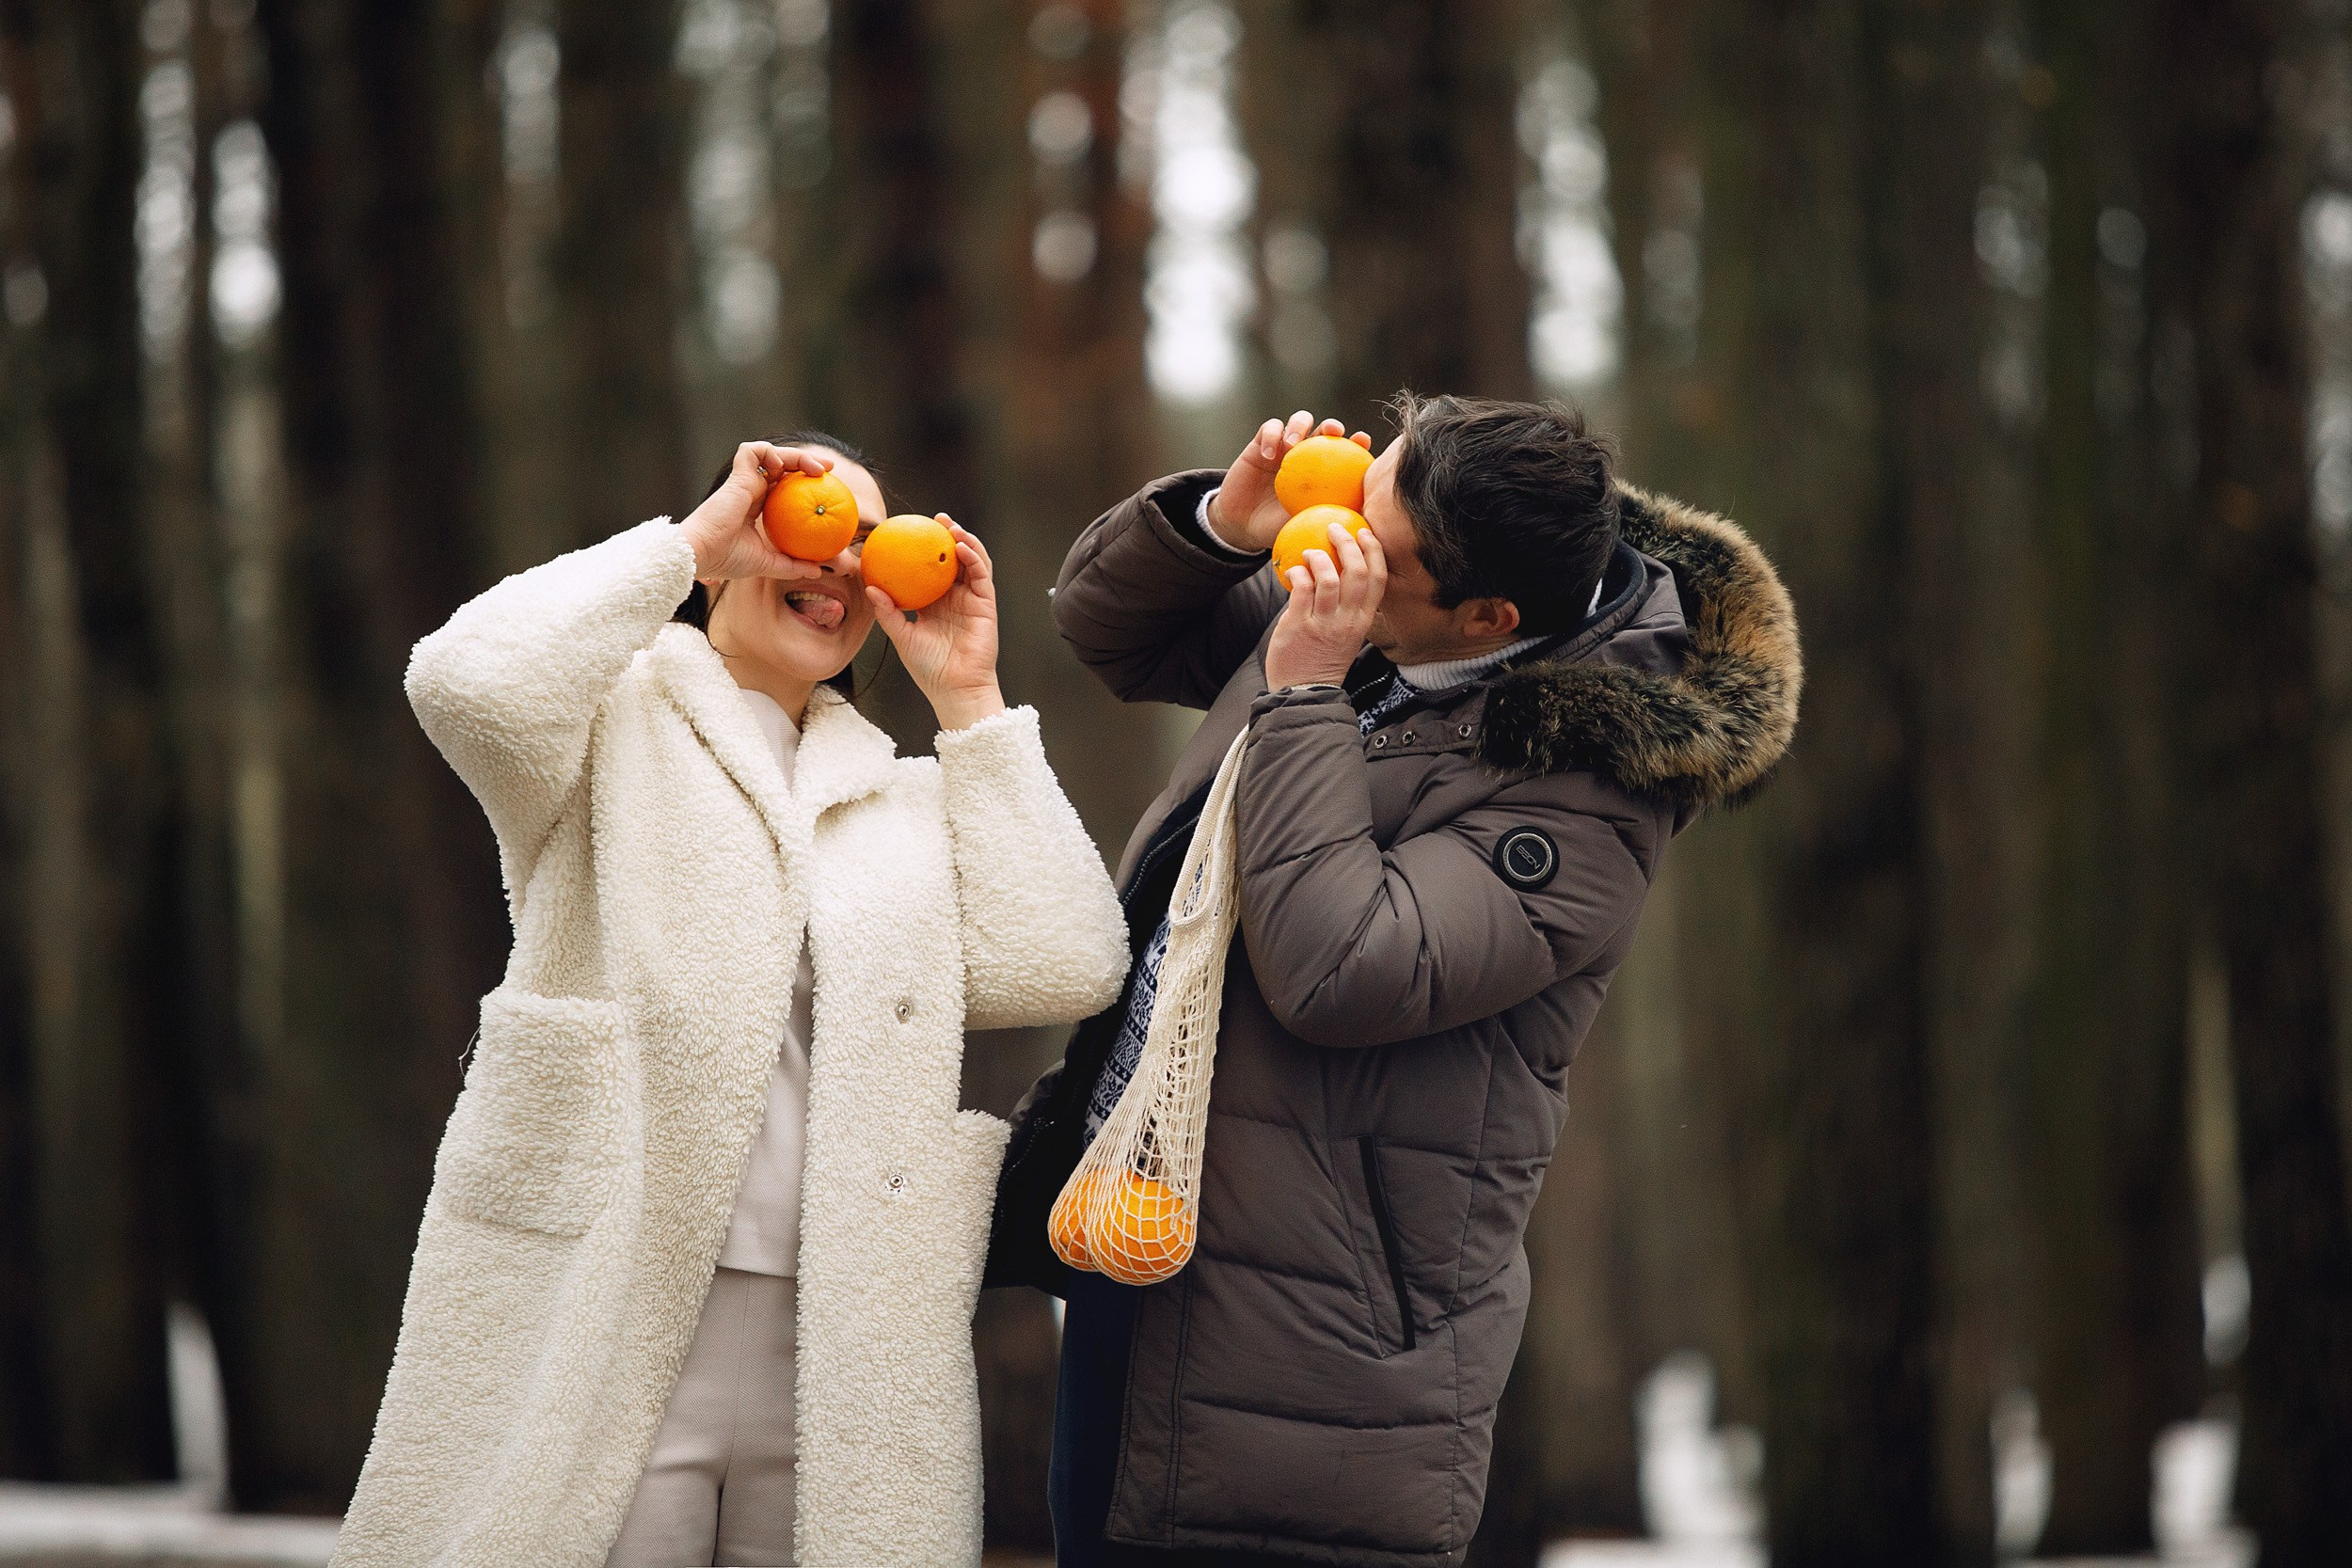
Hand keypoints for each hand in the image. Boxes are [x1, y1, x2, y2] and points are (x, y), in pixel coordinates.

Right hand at [681, 441, 831, 582]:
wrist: (703, 554)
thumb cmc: (727, 559)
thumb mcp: (766, 563)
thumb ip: (791, 565)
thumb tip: (817, 570)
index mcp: (756, 506)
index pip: (783, 487)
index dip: (803, 481)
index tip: (827, 486)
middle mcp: (750, 491)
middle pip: (781, 466)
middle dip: (806, 461)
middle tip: (830, 469)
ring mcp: (743, 482)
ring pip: (770, 454)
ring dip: (795, 455)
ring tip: (816, 469)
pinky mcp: (736, 476)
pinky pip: (752, 451)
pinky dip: (768, 452)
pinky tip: (782, 469)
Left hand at [867, 518, 1005, 730]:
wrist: (954, 688)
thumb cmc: (928, 667)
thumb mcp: (902, 636)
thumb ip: (887, 611)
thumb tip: (869, 587)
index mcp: (934, 603)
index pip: (930, 569)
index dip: (924, 549)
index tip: (910, 530)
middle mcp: (954, 597)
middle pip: (953, 559)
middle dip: (948, 536)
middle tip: (935, 518)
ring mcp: (972, 599)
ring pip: (972, 562)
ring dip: (965, 541)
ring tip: (951, 527)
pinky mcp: (986, 604)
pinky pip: (981, 575)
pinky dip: (974, 558)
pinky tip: (962, 547)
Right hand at [1206, 411, 1373, 550]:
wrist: (1244, 526)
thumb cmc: (1277, 528)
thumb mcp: (1306, 524)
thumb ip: (1328, 517)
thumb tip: (1361, 518)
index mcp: (1323, 472)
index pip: (1345, 453)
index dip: (1357, 443)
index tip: (1363, 440)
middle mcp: (1307, 455)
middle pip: (1325, 429)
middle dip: (1332, 425)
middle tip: (1332, 431)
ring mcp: (1284, 447)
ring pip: (1300, 420)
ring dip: (1300, 425)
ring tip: (1292, 444)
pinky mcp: (1261, 444)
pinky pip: (1269, 429)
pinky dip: (1270, 436)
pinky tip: (1268, 454)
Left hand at [1262, 517, 1386, 689]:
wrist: (1304, 692)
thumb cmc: (1322, 660)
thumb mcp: (1346, 634)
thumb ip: (1347, 607)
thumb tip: (1340, 572)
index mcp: (1363, 620)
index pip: (1378, 579)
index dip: (1374, 551)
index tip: (1365, 532)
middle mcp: (1348, 621)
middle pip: (1357, 573)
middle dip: (1347, 544)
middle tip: (1334, 529)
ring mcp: (1324, 624)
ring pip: (1329, 579)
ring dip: (1319, 557)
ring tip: (1310, 552)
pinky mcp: (1299, 626)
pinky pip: (1302, 589)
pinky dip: (1299, 573)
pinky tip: (1294, 570)